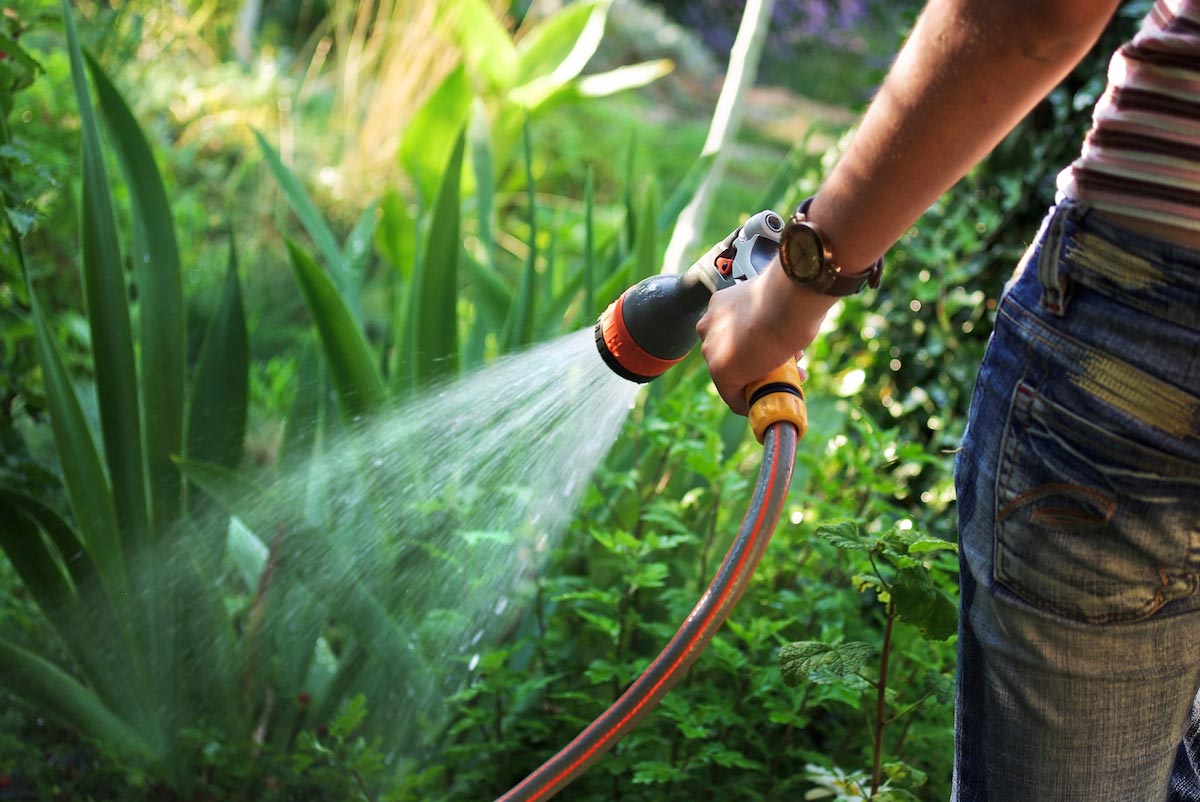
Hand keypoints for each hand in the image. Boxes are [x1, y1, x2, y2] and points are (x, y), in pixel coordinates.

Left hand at [696, 261, 835, 414]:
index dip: (758, 345)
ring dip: (761, 382)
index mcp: (720, 304)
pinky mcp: (721, 372)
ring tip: (794, 377)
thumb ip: (771, 311)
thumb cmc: (790, 294)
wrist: (788, 301)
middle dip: (760, 364)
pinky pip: (732, 395)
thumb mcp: (776, 299)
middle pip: (733, 355)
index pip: (734, 333)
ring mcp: (712, 349)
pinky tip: (769, 400)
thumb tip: (786, 319)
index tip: (777, 350)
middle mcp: (709, 326)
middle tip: (788, 366)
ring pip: (734, 375)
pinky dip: (750, 403)